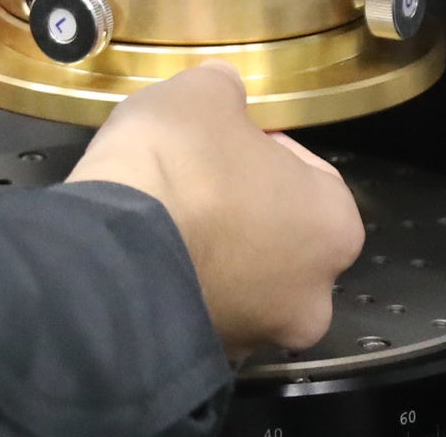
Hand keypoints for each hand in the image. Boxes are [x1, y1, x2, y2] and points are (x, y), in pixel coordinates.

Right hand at [65, 65, 364, 356]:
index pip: (313, 179)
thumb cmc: (178, 167)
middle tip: (197, 182)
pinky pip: (197, 311)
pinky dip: (180, 287)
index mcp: (334, 226)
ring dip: (213, 256)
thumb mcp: (201, 93)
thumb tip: (225, 89)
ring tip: (165, 218)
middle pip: (283, 242)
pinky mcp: (202, 357)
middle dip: (245, 214)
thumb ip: (224, 91)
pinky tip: (147, 254)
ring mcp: (257, 337)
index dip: (267, 152)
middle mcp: (311, 296)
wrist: (111, 253)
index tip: (229, 141)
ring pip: (242, 286)